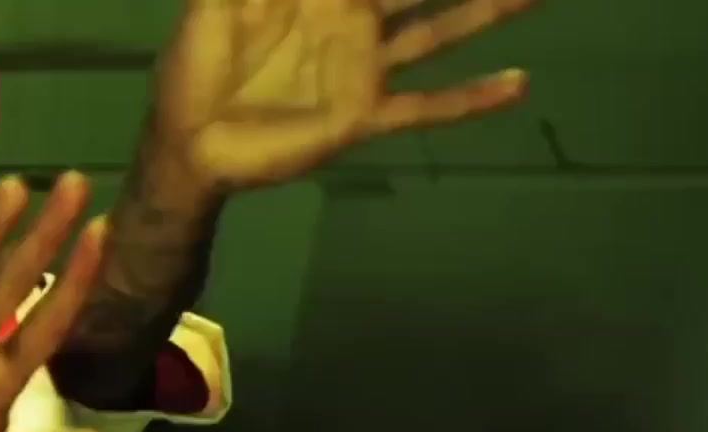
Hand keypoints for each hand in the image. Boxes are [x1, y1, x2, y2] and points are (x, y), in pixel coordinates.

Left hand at [149, 0, 537, 190]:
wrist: (189, 142)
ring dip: (487, 10)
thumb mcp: (218, 0)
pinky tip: (518, 85)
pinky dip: (472, 99)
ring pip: (439, 31)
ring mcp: (364, 67)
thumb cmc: (196, 63)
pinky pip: (426, 107)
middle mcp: (355, 19)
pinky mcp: (363, 115)